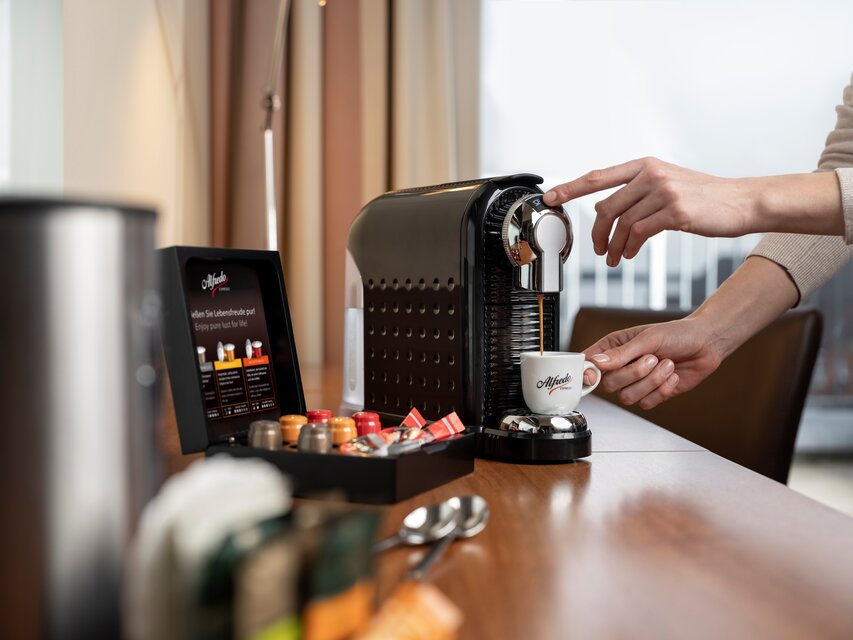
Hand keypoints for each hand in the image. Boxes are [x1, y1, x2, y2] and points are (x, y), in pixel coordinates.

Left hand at [543, 157, 757, 266]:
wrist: (741, 202)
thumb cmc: (704, 197)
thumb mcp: (667, 184)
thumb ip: (637, 193)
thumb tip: (605, 209)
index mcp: (645, 165)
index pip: (598, 176)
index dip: (571, 188)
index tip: (550, 197)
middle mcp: (651, 174)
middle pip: (606, 207)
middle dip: (597, 233)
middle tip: (598, 249)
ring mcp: (663, 191)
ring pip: (621, 224)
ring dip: (614, 246)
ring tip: (614, 258)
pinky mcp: (675, 211)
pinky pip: (639, 234)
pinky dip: (629, 248)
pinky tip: (630, 254)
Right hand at [582, 317, 723, 408]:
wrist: (705, 344)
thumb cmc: (677, 334)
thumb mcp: (648, 338)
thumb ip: (622, 353)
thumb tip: (597, 363)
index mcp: (614, 348)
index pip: (589, 364)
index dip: (587, 372)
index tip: (593, 375)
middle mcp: (622, 367)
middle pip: (609, 385)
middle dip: (634, 374)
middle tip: (652, 358)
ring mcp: (636, 382)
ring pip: (627, 397)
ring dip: (651, 382)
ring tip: (666, 365)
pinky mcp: (652, 394)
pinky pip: (646, 404)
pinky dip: (662, 390)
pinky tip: (672, 375)